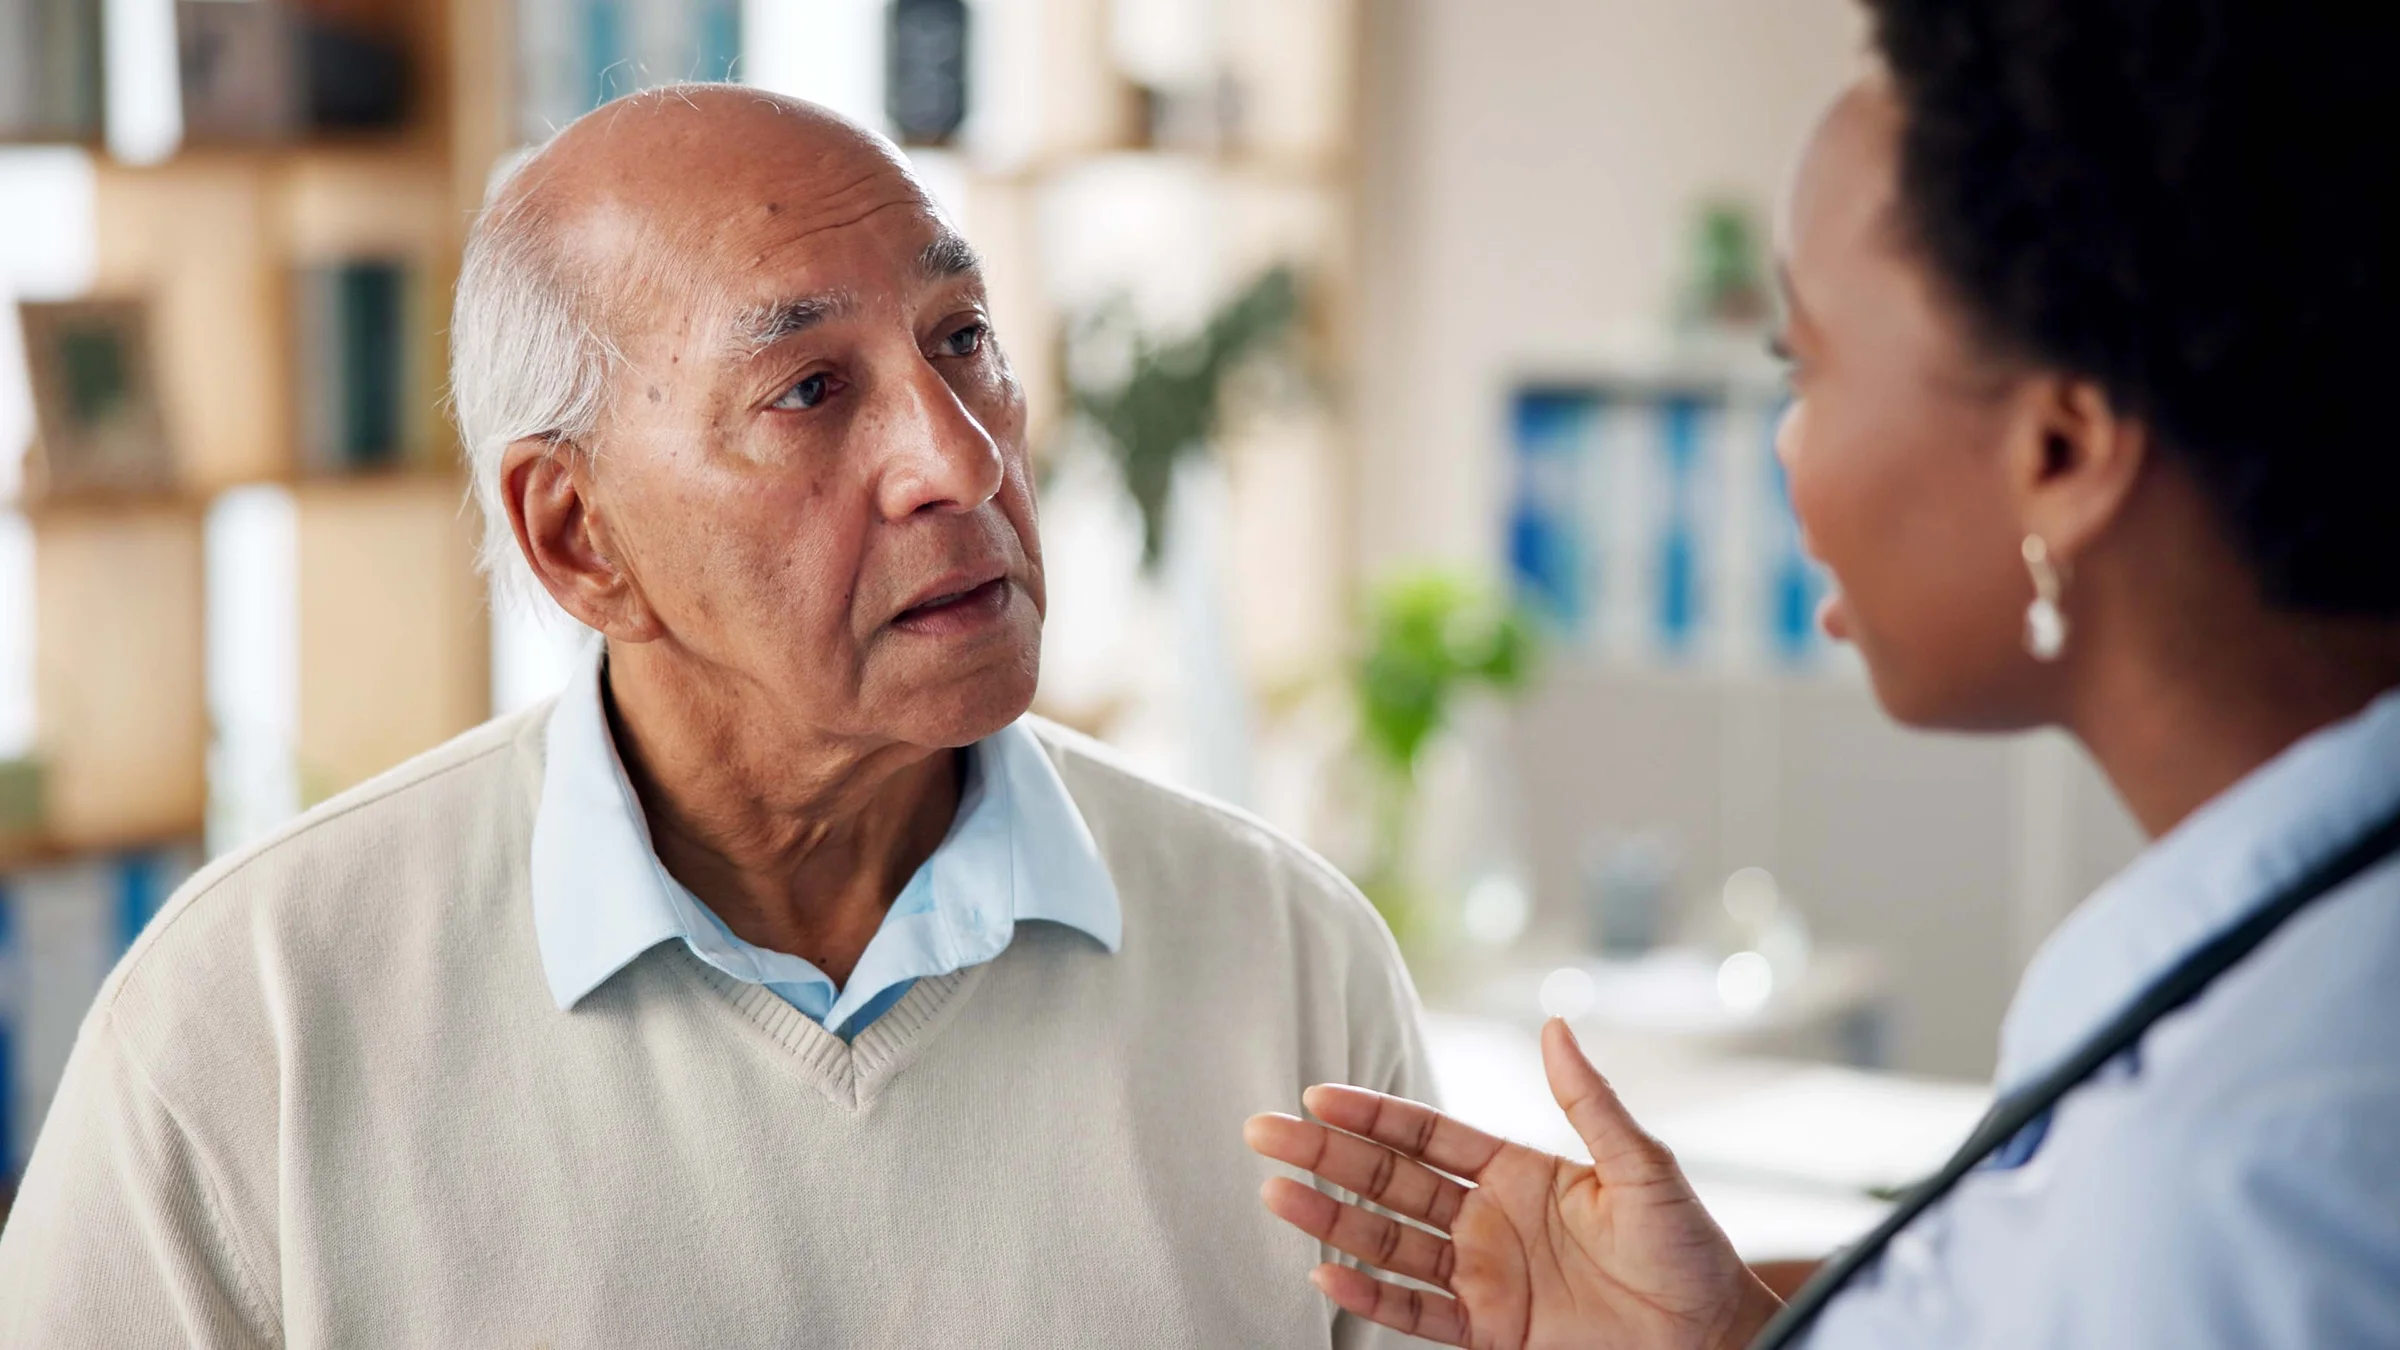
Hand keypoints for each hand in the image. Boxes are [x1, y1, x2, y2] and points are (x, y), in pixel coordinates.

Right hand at [1244, 1019, 1780, 1349]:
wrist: (1709, 1335)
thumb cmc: (1687, 1249)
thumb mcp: (1643, 1166)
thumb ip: (1590, 1101)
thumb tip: (1556, 1026)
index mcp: (1516, 1171)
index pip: (1426, 1134)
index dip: (1372, 1114)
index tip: (1319, 1096)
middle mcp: (1486, 1220)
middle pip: (1388, 1182)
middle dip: (1325, 1156)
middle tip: (1265, 1133)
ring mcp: (1481, 1276)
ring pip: (1386, 1243)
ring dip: (1330, 1219)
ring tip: (1276, 1193)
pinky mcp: (1487, 1330)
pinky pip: (1415, 1313)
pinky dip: (1369, 1297)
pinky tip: (1328, 1273)